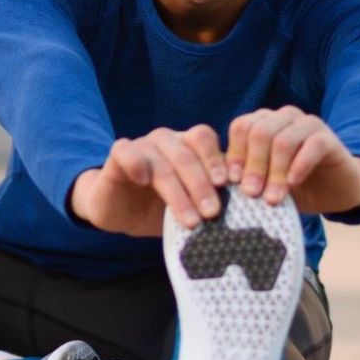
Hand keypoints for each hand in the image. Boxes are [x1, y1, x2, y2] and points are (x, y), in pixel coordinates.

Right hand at [68, 125, 229, 236]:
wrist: (120, 211)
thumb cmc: (160, 208)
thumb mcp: (189, 204)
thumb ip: (210, 199)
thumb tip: (242, 211)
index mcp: (187, 146)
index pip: (205, 139)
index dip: (216, 160)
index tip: (227, 185)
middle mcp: (166, 141)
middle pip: (186, 154)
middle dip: (201, 185)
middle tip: (212, 213)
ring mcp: (141, 146)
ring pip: (161, 161)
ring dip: (176, 191)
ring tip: (189, 220)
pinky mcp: (117, 155)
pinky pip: (124, 151)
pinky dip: (135, 162)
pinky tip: (143, 180)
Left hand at [223, 105, 359, 214]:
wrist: (334, 190)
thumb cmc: (293, 186)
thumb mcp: (264, 182)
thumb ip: (245, 178)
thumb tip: (217, 187)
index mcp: (263, 122)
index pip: (241, 127)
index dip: (235, 154)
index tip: (230, 182)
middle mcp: (283, 117)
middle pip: (260, 132)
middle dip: (253, 165)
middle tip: (251, 193)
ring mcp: (307, 124)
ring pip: (283, 140)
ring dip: (275, 172)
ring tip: (272, 198)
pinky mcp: (328, 137)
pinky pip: (312, 145)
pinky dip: (299, 166)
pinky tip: (293, 184)